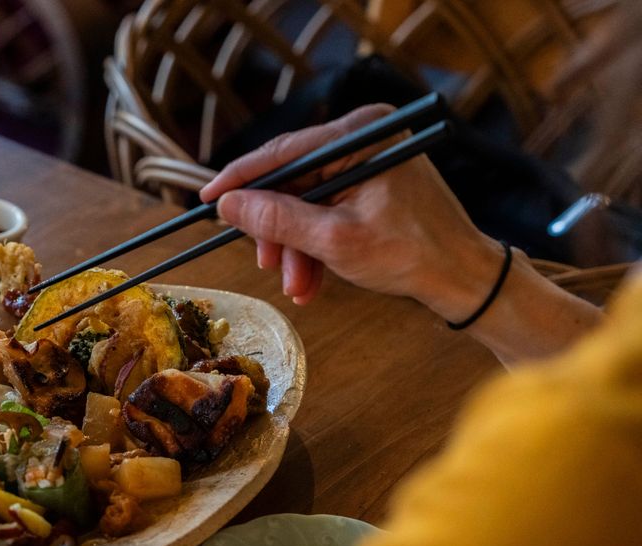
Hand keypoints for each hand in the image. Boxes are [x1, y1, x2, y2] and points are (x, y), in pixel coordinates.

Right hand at [200, 104, 502, 317]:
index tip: (207, 199)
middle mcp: (363, 138)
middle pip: (292, 180)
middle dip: (277, 230)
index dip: (241, 178)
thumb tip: (229, 204)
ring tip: (298, 287)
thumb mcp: (335, 240)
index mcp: (362, 134)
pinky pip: (323, 211)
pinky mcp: (368, 185)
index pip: (284, 151)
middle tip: (265, 265)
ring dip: (294, 248)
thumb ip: (278, 220)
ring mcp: (366, 161)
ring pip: (304, 203)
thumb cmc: (412, 254)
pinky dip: (313, 247)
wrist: (463, 278)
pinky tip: (311, 281)